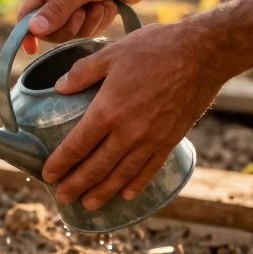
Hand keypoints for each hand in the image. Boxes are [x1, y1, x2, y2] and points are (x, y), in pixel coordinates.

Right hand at [18, 0, 162, 52]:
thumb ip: (57, 10)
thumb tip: (33, 30)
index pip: (27, 14)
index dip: (27, 33)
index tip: (32, 50)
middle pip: (50, 29)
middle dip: (70, 25)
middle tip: (83, 13)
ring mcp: (77, 3)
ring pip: (72, 32)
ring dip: (90, 22)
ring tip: (102, 3)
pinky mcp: (94, 10)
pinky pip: (90, 29)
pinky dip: (102, 19)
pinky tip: (111, 4)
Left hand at [41, 21, 228, 207]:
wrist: (205, 53)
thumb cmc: (155, 48)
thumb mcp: (111, 53)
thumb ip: (82, 72)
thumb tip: (59, 88)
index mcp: (108, 110)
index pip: (76, 145)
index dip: (60, 163)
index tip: (47, 175)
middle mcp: (128, 132)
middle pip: (96, 167)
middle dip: (76, 185)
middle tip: (61, 197)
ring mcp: (152, 139)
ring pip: (122, 174)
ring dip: (103, 192)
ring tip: (88, 205)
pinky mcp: (172, 139)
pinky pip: (151, 168)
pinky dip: (137, 184)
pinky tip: (127, 195)